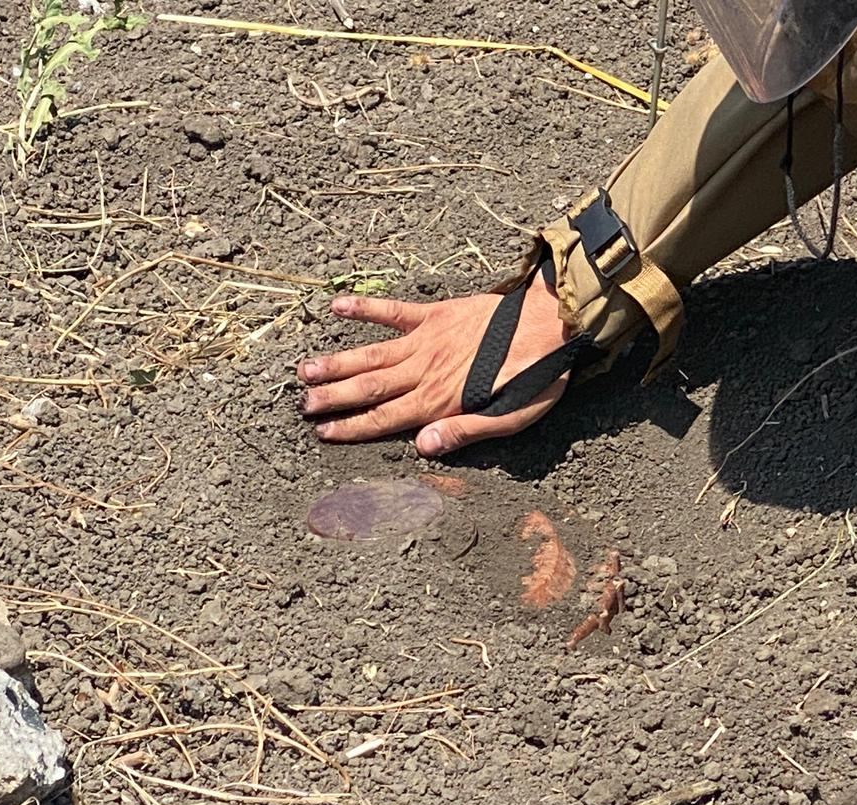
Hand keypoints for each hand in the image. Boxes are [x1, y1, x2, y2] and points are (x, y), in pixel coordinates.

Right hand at [297, 271, 570, 456]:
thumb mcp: (510, 418)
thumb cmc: (535, 378)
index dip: (351, 427)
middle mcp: (425, 371)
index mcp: (441, 401)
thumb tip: (423, 447)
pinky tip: (337, 305)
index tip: (323, 432)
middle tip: (303, 406)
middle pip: (369, 388)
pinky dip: (364, 308)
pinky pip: (392, 310)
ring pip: (372, 355)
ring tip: (305, 370)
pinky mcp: (435, 314)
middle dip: (333, 399)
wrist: (553, 325)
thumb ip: (466, 432)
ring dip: (337, 363)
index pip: (385, 418)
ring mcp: (427, 340)